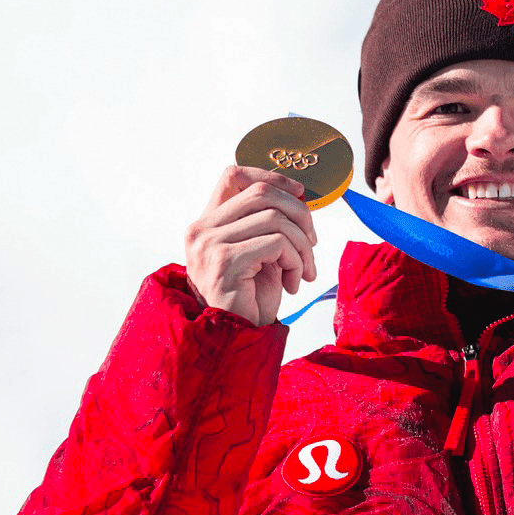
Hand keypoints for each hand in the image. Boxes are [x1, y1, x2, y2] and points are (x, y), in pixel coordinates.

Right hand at [185, 166, 318, 325]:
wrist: (235, 338)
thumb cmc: (250, 297)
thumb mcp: (259, 250)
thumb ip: (267, 221)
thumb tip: (300, 193)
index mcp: (207, 222)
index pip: (233, 175)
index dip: (271, 176)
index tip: (299, 192)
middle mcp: (201, 229)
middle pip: (262, 193)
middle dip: (299, 213)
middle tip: (312, 241)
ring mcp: (209, 244)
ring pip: (275, 218)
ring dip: (302, 245)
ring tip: (303, 270)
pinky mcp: (224, 262)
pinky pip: (277, 243)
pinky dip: (296, 260)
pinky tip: (294, 282)